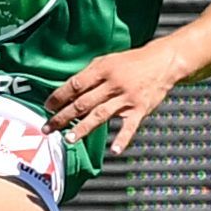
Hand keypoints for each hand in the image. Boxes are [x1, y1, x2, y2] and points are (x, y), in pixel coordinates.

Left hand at [44, 42, 186, 155]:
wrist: (162, 62)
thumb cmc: (131, 62)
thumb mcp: (108, 60)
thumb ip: (90, 75)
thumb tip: (68, 91)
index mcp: (102, 69)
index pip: (75, 84)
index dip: (59, 96)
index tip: (47, 107)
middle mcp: (113, 83)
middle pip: (83, 102)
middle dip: (63, 116)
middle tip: (48, 128)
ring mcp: (127, 97)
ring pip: (100, 115)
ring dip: (83, 128)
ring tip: (69, 139)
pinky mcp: (140, 109)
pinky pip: (130, 126)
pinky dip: (123, 138)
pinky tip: (114, 150)